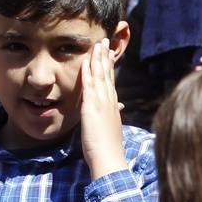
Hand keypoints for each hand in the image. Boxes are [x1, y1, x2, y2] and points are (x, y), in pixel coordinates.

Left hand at [79, 41, 126, 178]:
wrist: (109, 159)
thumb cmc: (108, 150)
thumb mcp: (110, 130)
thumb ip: (111, 119)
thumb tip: (116, 111)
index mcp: (113, 107)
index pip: (111, 82)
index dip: (109, 68)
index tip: (108, 55)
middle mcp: (110, 101)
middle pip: (108, 75)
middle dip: (106, 57)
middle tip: (104, 42)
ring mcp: (102, 103)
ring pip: (101, 76)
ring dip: (98, 59)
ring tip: (98, 44)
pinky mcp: (93, 107)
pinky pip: (90, 85)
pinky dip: (89, 72)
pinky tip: (86, 61)